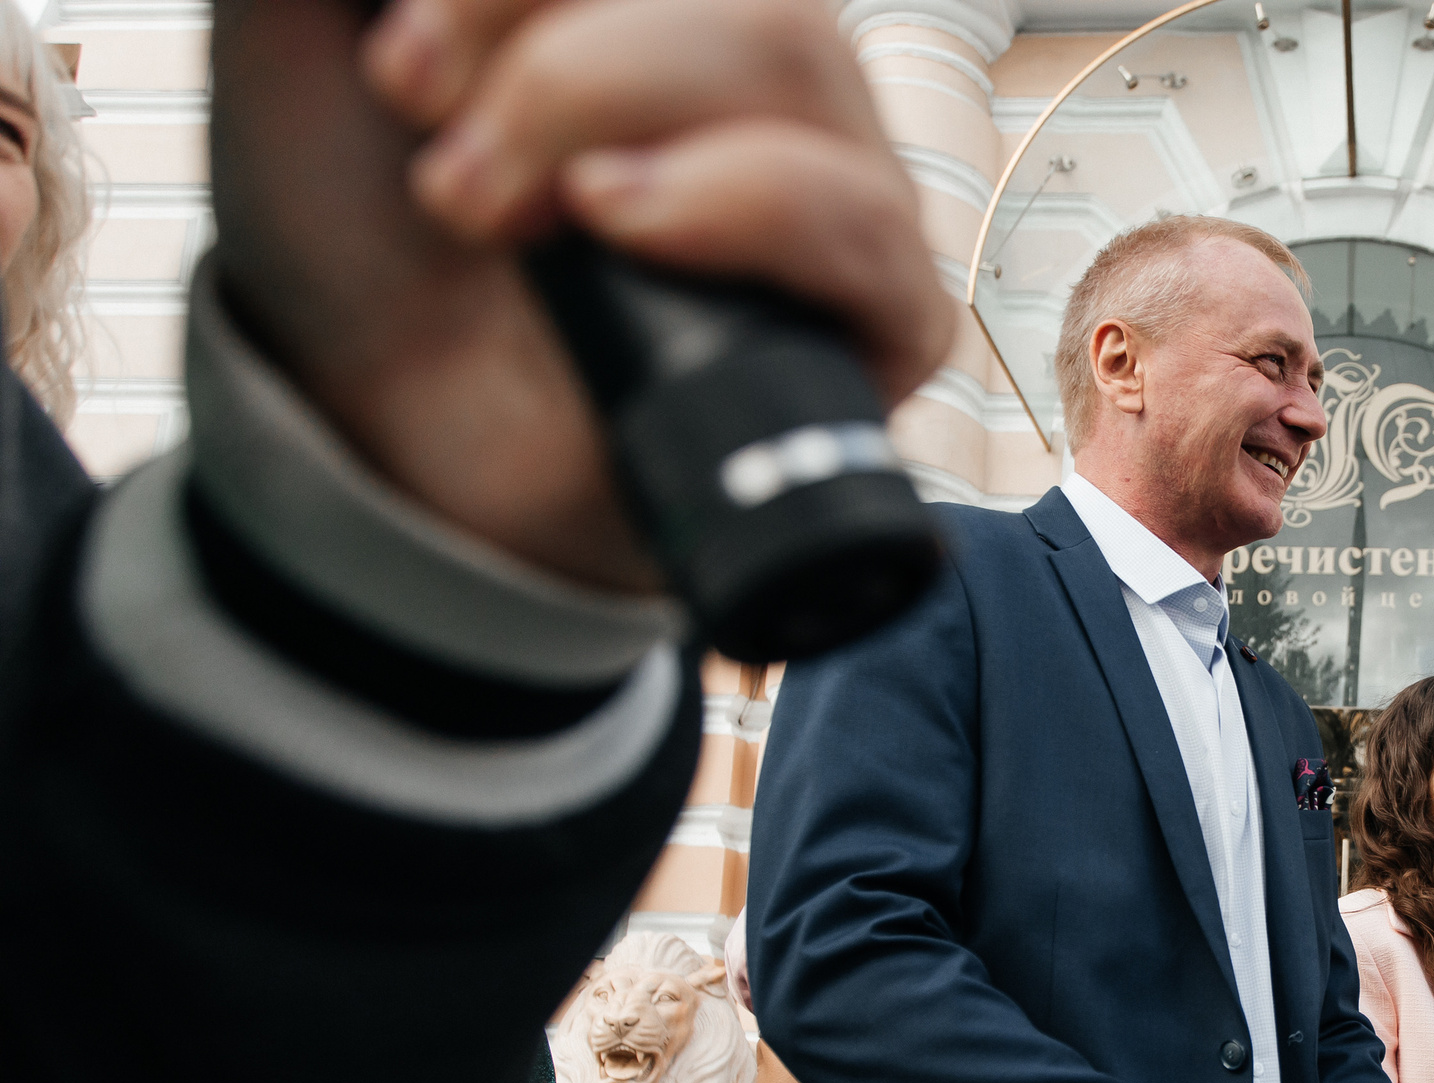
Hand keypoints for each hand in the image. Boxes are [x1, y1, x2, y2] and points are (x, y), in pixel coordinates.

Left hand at [209, 0, 952, 591]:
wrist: (388, 440)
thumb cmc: (370, 250)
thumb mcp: (306, 43)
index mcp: (655, 3)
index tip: (401, 57)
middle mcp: (758, 73)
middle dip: (563, 52)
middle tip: (432, 138)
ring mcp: (834, 187)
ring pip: (800, 59)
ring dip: (615, 105)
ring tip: (496, 211)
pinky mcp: (879, 320)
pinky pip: (871, 225)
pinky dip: (748, 201)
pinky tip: (621, 222)